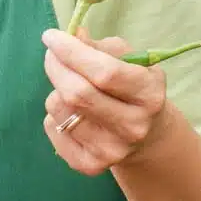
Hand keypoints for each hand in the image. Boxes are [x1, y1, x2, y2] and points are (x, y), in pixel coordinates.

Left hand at [41, 28, 168, 175]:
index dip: (72, 52)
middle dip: (56, 65)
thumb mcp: (130, 61)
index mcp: (148, 95)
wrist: (147, 137)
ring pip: (59, 108)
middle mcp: (133, 126)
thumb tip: (73, 35)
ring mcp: (111, 150)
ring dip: (56, 89)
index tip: (52, 36)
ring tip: (70, 86)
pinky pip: (52, 128)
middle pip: (77, 92)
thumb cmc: (134, 87)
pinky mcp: (90, 165)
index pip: (104, 72)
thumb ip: (101, 47)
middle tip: (52, 53)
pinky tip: (72, 112)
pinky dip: (54, 114)